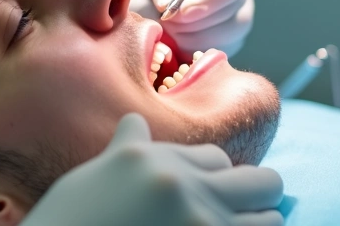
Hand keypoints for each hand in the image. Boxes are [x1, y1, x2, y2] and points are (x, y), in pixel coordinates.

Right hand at [22, 114, 283, 225]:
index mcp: (151, 160)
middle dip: (256, 197)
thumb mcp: (93, 179)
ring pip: (271, 219)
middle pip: (262, 180)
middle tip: (236, 215)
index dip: (213, 180)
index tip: (204, 198)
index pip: (217, 158)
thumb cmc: (68, 222)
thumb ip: (126, 150)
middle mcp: (181, 185)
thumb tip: (135, 124)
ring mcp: (199, 222)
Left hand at [110, 0, 254, 54]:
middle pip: (235, 12)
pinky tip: (174, 39)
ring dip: (192, 39)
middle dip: (195, 24)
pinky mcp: (227, 37)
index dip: (210, 1)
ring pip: (228, 36)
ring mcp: (234, 11)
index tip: (179, 13)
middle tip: (164, 21)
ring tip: (165, 28)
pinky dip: (193, 51)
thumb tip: (169, 6)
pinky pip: (218, 51)